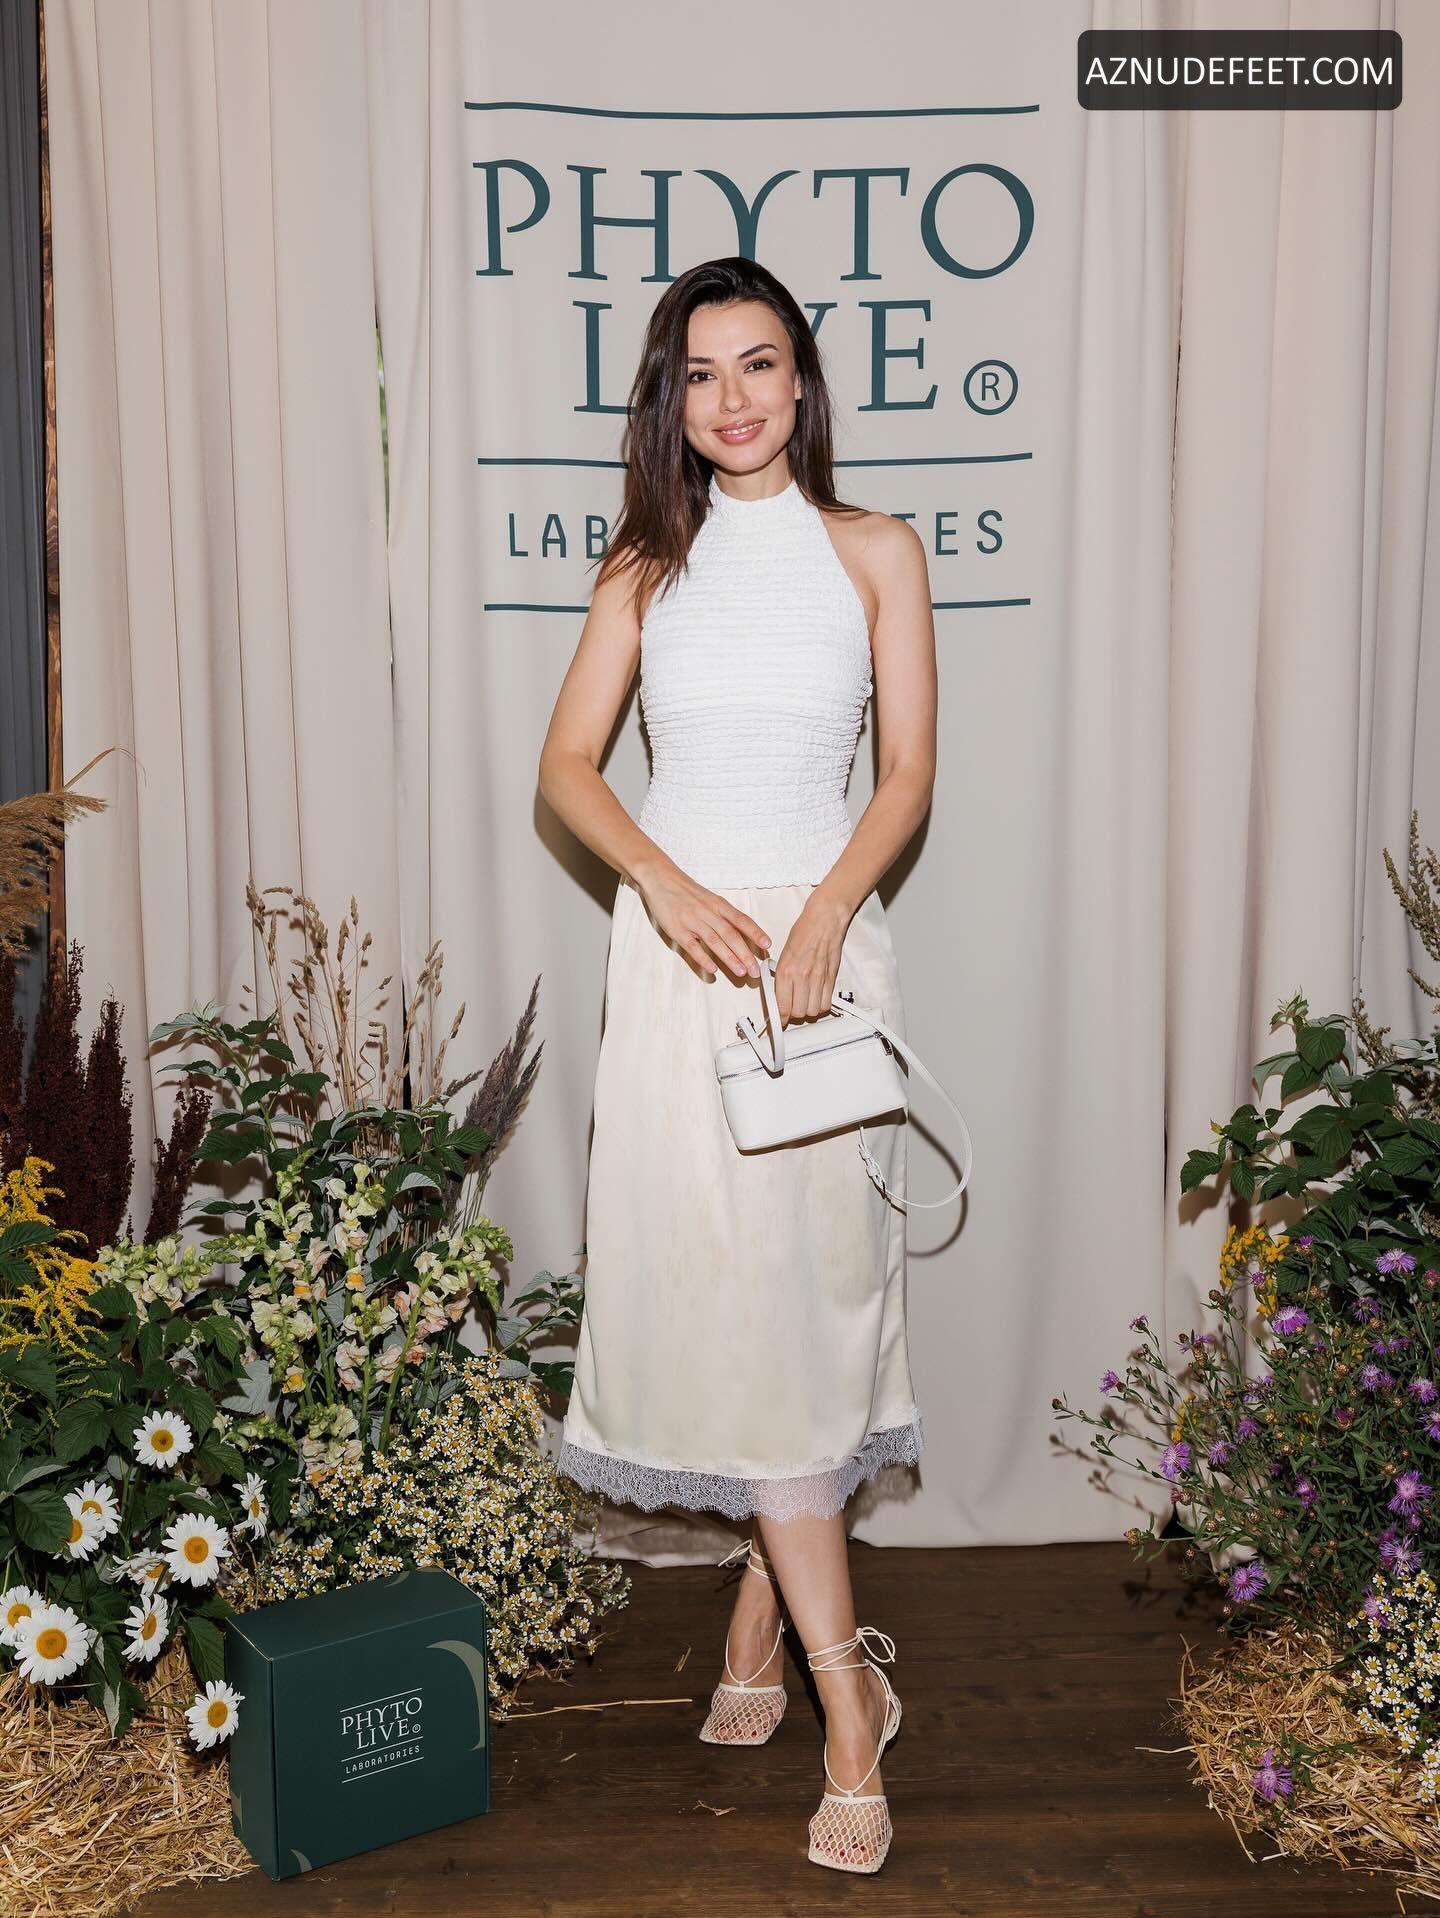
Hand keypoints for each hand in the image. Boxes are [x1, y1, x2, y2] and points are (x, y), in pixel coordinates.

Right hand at [635, 862, 770, 979]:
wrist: (661, 878)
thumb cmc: (686, 890)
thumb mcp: (710, 899)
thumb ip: (724, 915)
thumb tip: (742, 932)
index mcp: (718, 905)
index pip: (742, 920)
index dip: (755, 933)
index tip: (767, 944)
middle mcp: (708, 913)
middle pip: (731, 935)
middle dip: (746, 954)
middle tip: (756, 969)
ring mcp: (693, 922)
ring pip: (715, 942)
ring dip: (729, 958)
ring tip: (741, 971)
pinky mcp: (677, 930)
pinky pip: (692, 947)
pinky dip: (703, 958)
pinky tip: (713, 969)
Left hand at [770, 892, 853, 1027]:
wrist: (824, 919)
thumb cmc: (804, 931)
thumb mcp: (783, 954)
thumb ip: (781, 976)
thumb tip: (777, 995)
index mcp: (786, 970)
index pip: (782, 1006)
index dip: (780, 1018)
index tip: (778, 1022)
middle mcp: (802, 976)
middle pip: (798, 1013)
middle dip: (793, 1014)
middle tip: (791, 1008)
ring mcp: (818, 978)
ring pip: (813, 1011)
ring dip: (808, 1011)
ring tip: (804, 1003)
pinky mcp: (831, 978)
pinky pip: (827, 1002)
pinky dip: (821, 1005)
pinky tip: (816, 998)